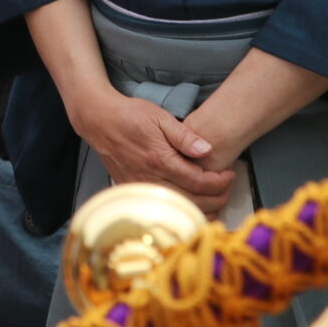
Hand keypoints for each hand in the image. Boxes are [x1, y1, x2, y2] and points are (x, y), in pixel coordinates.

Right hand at [65, 85, 235, 207]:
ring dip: (200, 209)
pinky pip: (161, 207)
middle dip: (215, 198)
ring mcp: (140, 187)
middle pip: (191, 200)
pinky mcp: (133, 190)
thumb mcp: (160, 117)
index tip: (229, 175)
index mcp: (160, 160)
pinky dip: (180, 211)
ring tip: (215, 202)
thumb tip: (207, 149)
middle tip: (227, 190)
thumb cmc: (129, 116)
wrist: (99, 120)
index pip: (199, 181)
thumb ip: (184, 136)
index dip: (219, 182)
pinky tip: (191, 207)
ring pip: (176, 209)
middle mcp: (150, 178)